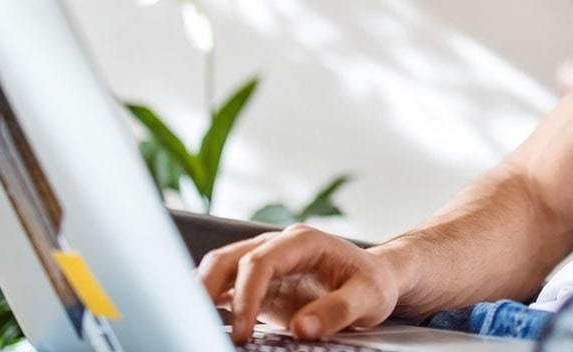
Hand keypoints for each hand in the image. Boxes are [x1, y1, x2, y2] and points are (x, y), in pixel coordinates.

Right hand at [197, 224, 401, 343]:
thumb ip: (337, 311)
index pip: (260, 262)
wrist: (376, 279)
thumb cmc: (373, 283)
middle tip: (199, 324)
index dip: (246, 296)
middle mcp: (279, 247)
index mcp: (302, 242)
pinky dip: (213, 304)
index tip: (242, 331)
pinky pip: (228, 289)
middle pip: (228, 259)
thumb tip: (302, 329)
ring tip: (195, 324)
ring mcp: (267, 264)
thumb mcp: (368, 297)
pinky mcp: (262, 286)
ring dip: (203, 294)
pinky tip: (207, 323)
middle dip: (207, 288)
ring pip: (221, 270)